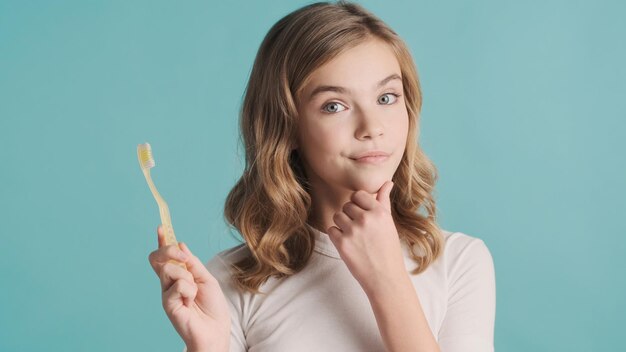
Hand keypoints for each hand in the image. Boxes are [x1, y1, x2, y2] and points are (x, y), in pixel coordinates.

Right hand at [148, 225, 230, 351]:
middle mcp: (168, 283)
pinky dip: (189, 291)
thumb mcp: (206, 279)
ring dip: (186, 277)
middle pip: (157, 258)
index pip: (165, 256)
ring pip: (169, 270)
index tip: (161, 227)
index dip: (162, 241)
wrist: (216, 331)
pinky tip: (191, 302)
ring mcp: (166, 294)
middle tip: (184, 258)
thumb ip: (193, 263)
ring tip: (194, 292)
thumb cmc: (212, 308)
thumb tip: (180, 244)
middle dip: (168, 251)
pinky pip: (177, 286)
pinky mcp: (167, 304)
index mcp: (179, 276)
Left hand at [327, 181, 406, 294]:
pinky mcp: (342, 243)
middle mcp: (366, 219)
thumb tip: (387, 183)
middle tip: (361, 231)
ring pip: (337, 216)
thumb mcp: (389, 223)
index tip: (363, 215)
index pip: (358, 194)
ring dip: (342, 225)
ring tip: (354, 237)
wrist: (385, 277)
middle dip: (350, 216)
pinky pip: (331, 229)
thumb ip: (384, 201)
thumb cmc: (388, 249)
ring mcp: (353, 231)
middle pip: (346, 205)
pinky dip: (337, 236)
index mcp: (379, 212)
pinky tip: (349, 244)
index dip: (358, 204)